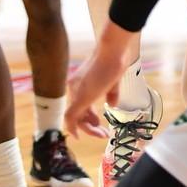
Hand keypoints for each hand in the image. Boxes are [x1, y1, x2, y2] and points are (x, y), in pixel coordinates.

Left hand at [65, 23, 131, 138]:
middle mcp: (75, 88)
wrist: (112, 51)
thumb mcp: (113, 82)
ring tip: (102, 134)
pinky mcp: (80, 97)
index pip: (82, 106)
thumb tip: (112, 105)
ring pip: (75, 117)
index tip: (98, 125)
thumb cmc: (115, 61)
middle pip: (78, 113)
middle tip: (103, 133)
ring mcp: (76, 92)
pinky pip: (71, 117)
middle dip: (90, 126)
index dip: (89, 118)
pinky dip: (75, 128)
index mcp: (81, 83)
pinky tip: (81, 135)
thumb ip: (112, 94)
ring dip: (88, 129)